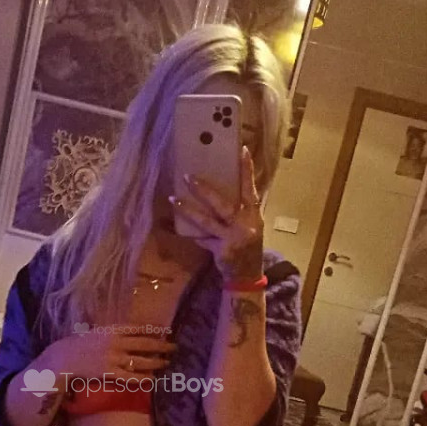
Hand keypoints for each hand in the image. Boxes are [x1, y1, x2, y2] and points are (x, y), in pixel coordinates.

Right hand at [41, 328, 175, 387]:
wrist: (65, 357)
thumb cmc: (82, 343)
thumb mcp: (99, 331)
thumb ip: (116, 332)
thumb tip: (135, 332)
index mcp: (113, 330)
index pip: (139, 328)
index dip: (155, 330)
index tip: (168, 331)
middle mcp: (116, 343)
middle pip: (144, 344)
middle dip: (161, 346)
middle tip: (174, 347)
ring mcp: (113, 359)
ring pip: (140, 361)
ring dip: (156, 362)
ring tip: (166, 362)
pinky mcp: (110, 373)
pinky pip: (131, 377)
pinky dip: (143, 378)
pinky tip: (153, 379)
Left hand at [169, 147, 263, 280]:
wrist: (248, 275)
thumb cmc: (247, 246)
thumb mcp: (251, 225)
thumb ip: (241, 209)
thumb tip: (221, 188)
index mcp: (254, 214)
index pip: (250, 188)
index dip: (246, 170)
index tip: (241, 150)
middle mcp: (245, 224)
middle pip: (222, 203)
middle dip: (204, 190)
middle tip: (187, 176)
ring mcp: (233, 238)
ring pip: (206, 221)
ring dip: (188, 210)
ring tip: (172, 198)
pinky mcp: (221, 250)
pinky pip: (202, 239)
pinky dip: (192, 234)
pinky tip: (178, 227)